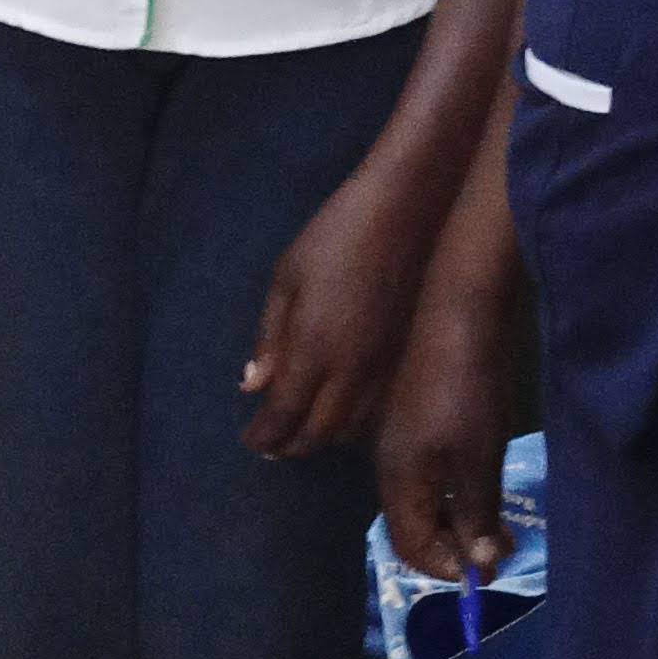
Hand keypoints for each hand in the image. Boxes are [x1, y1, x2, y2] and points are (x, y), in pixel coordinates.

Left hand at [241, 168, 417, 457]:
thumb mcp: (286, 279)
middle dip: (291, 445)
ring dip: (322, 436)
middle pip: (319, 433)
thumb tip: (253, 384)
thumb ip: (270, 337)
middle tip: (271, 444)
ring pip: (351, 429)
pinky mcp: (405, 361)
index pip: (285, 416)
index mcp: (314, 349)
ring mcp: (384, 370)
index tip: (250, 441)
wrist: (407, 213)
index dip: (265, 437)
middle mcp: (351, 372)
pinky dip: (351, 423)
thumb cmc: (336, 236)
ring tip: (301, 430)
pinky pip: (376, 412)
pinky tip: (339, 408)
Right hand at [375, 272, 513, 584]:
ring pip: (426, 499)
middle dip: (456, 550)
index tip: (487, 577)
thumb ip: (477, 516)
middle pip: (415, 526)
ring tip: (502, 528)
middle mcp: (391, 464)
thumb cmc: (466, 394)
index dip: (446, 570)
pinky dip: (459, 493)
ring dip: (461, 522)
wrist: (457, 316)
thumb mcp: (479, 462)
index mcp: (398, 479)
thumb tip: (479, 567)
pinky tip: (485, 484)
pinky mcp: (418, 419)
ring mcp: (403, 439)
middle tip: (502, 555)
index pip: (409, 546)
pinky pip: (432, 474)